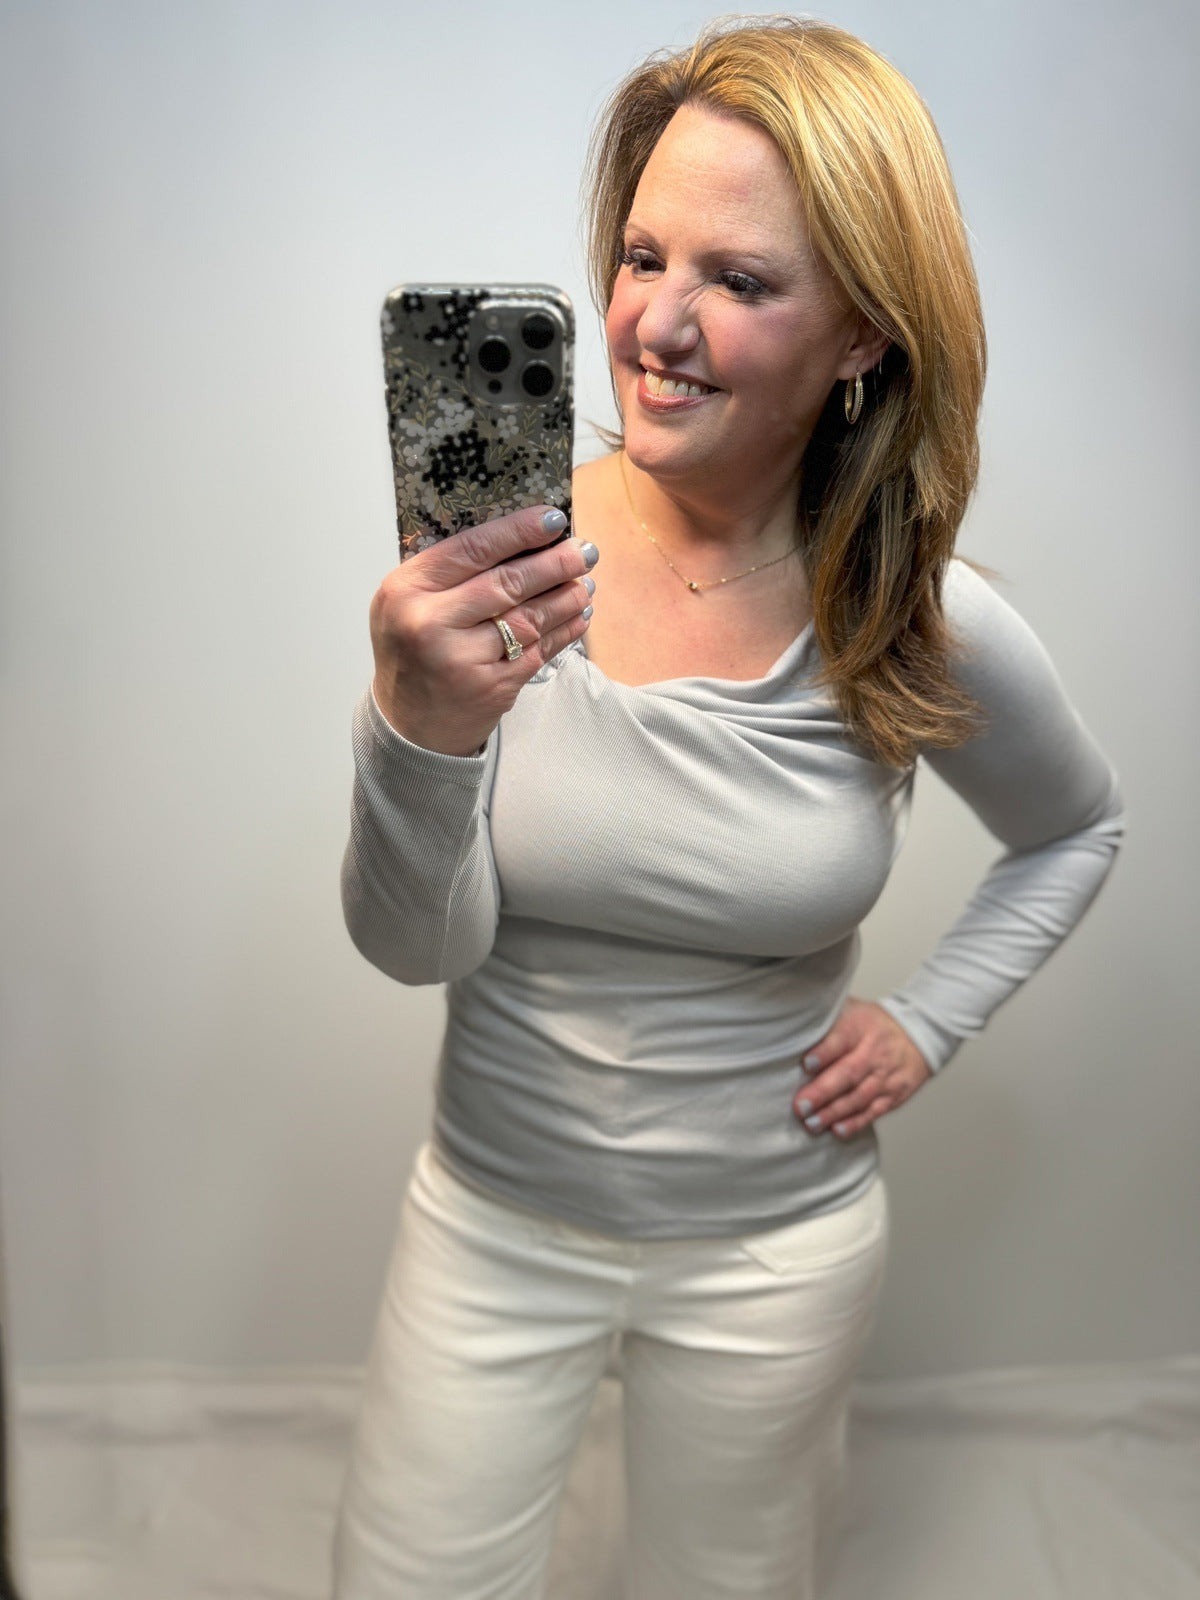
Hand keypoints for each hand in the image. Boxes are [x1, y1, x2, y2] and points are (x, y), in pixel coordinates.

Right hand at [369, 505, 595, 756]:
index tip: (553, 520)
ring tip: (586, 583)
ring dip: (565, 597)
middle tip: (584, 551)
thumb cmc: (412, 653)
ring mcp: (461, 659)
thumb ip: (449, 573)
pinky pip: (538, 651)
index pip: (472, 549)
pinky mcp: (491, 688)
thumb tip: (521, 539)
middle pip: (507, 583)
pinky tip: (578, 616)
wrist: (409, 726)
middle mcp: (430, 623)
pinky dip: (564, 631)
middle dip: (554, 564)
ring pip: (528, 618)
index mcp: (407, 590)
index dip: (518, 531)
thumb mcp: (408, 603)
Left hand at [793, 997, 930, 1140]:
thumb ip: (826, 1020)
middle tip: (801, 1106)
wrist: (918, 1035)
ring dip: (834, 1112)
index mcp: (860, 1026)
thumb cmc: (872, 1024)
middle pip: (850, 1072)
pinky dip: (856, 1123)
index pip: (842, 1038)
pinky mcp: (893, 1095)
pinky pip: (874, 1111)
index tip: (806, 1063)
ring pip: (860, 1096)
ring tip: (812, 1123)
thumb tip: (791, 1029)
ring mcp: (886, 1076)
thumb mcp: (851, 1010)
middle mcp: (874, 1052)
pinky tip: (837, 1130)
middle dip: (823, 1091)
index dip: (824, 1052)